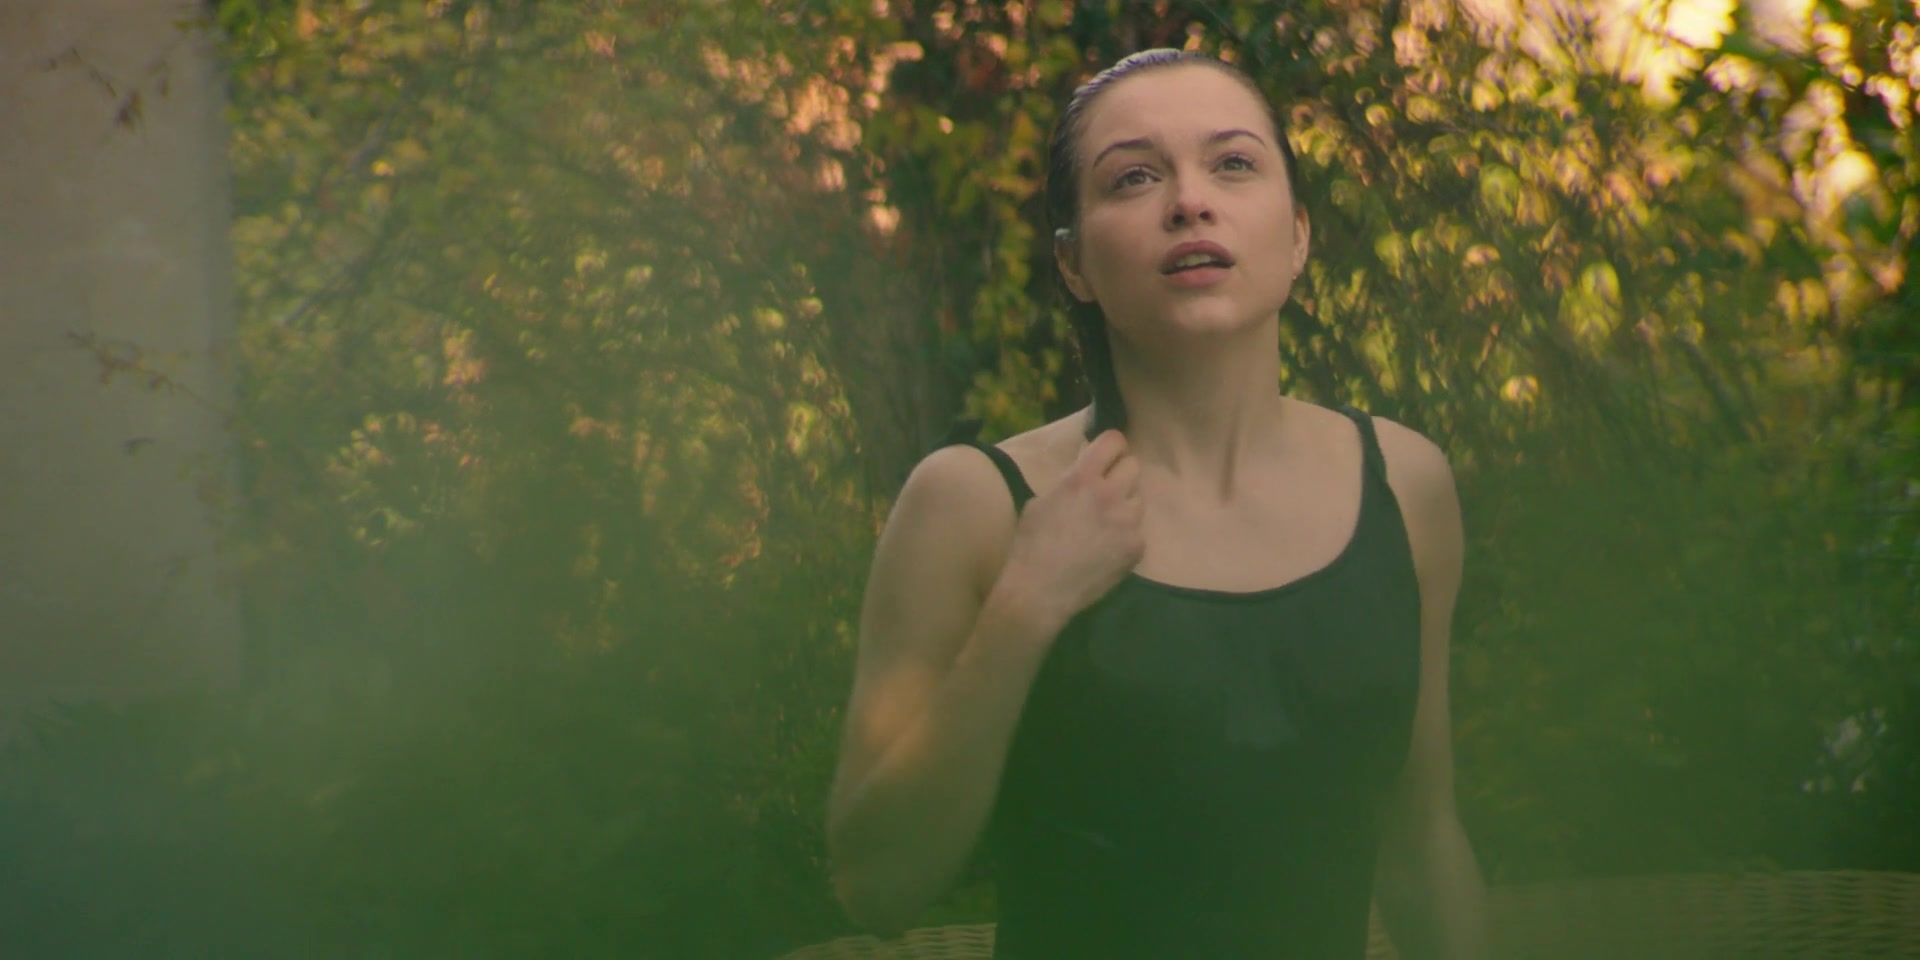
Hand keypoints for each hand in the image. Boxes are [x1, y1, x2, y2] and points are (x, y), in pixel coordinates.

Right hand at [995, 429, 1144, 631]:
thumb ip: (1070, 482)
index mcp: (1082, 478)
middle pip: (1134, 466)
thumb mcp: (1041, 501)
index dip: (1112, 445)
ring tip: (1106, 523)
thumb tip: (1085, 472)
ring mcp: (1128, 522)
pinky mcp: (1137, 547)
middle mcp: (1110, 494)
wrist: (1040, 591)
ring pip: (1139, 499)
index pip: (1114, 440)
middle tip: (1107, 488)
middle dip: (1121, 473)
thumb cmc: (1031, 545)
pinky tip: (1107, 549)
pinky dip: (1126, 536)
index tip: (1107, 455)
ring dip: (1125, 505)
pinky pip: (1138, 530)